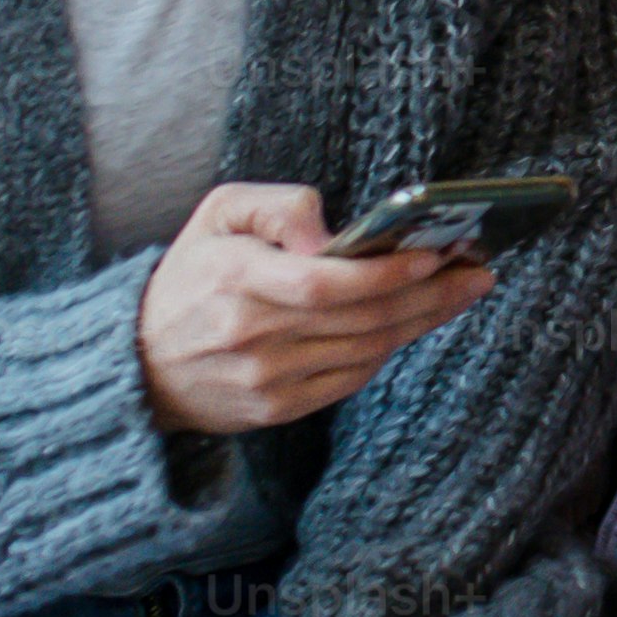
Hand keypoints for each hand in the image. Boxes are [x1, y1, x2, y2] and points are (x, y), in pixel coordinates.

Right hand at [137, 184, 492, 434]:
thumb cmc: (191, 274)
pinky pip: (350, 379)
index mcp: (234, 279)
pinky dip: (387, 350)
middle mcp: (251, 335)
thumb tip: (331, 235)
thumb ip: (280, 206)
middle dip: (429, 293)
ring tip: (461, 291)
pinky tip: (413, 324)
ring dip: (421, 321)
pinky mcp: (275, 410)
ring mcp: (264, 380)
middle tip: (477, 271)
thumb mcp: (219, 213)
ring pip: (365, 350)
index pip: (324, 282)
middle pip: (360, 319)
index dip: (386, 273)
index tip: (437, 253)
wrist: (139, 361)